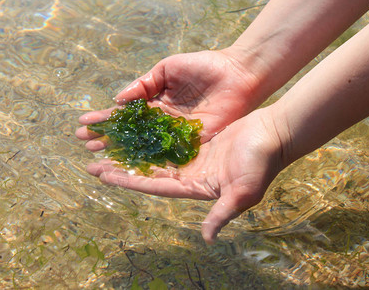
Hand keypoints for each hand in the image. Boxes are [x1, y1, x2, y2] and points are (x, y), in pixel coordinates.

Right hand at [76, 48, 261, 149]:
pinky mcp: (191, 146)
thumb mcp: (168, 68)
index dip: (104, 120)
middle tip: (84, 146)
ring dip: (120, 156)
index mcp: (155, 103)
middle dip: (106, 140)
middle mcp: (162, 122)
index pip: (124, 114)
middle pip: (130, 135)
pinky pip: (167, 157)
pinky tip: (128, 169)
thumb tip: (117, 99)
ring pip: (144, 149)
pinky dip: (148, 164)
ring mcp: (175, 136)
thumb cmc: (205, 66)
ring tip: (97, 161)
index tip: (82, 125)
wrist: (239, 75)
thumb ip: (144, 83)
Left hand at [85, 108, 284, 243]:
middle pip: (148, 172)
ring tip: (106, 145)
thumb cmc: (262, 161)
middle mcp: (189, 175)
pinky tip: (133, 130)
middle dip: (121, 168)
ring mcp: (192, 158)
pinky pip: (165, 139)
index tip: (103, 175)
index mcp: (195, 188)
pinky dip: (148, 136)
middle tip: (93, 162)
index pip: (154, 187)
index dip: (128, 182)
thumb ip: (224, 213)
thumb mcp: (244, 190)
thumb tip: (208, 239)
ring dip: (131, 152)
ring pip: (153, 155)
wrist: (275, 134)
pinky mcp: (196, 142)